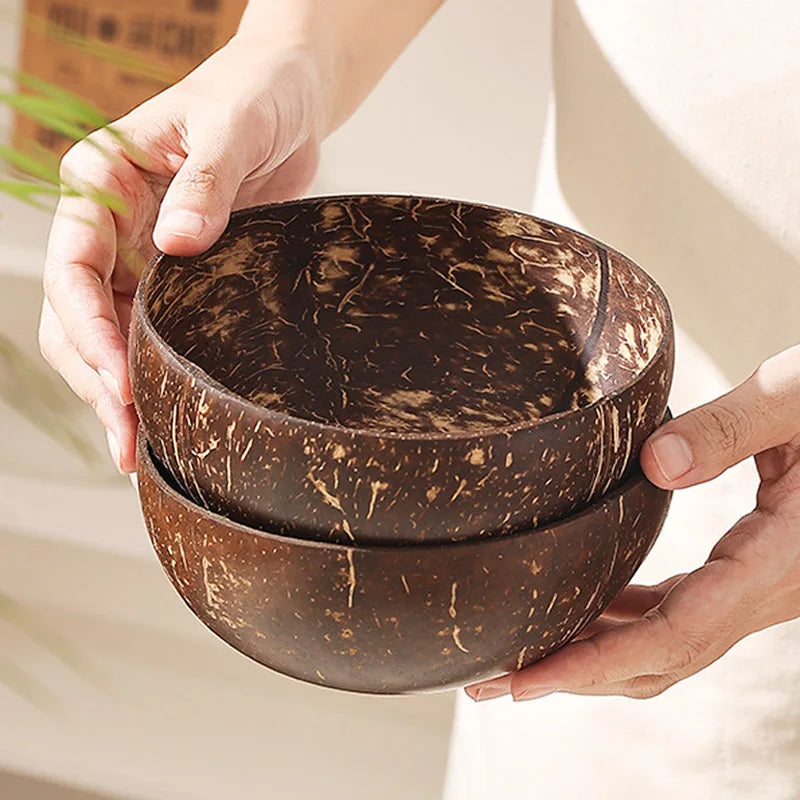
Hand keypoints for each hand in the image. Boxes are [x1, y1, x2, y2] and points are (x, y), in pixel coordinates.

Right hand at [38, 35, 327, 471]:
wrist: (287, 97)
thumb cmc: (254, 95)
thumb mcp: (231, 128)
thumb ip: (206, 183)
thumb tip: (178, 244)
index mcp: (100, 182)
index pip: (72, 269)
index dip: (89, 332)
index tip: (121, 383)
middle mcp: (110, 224)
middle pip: (77, 317)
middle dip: (97, 382)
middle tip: (128, 443)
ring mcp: (140, 255)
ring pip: (107, 336)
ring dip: (117, 392)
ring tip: (138, 451)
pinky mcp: (178, 276)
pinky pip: (151, 331)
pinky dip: (152, 375)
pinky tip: (164, 414)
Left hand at [466, 345, 799, 701]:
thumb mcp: (794, 400)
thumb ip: (730, 429)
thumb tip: (654, 466)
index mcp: (776, 561)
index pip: (672, 635)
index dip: (594, 665)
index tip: (526, 681)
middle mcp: (764, 592)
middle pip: (657, 659)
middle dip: (572, 675)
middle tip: (492, 680)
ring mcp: (755, 589)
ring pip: (665, 646)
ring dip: (592, 656)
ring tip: (523, 654)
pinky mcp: (746, 574)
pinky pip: (676, 615)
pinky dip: (623, 623)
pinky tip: (584, 611)